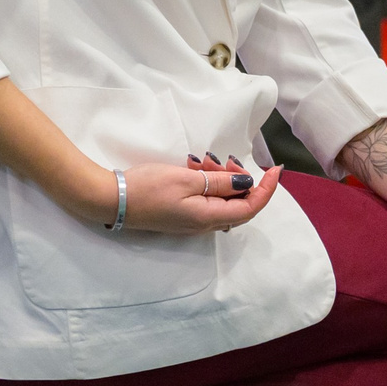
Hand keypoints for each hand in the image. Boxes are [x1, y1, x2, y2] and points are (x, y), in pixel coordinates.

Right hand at [66, 153, 280, 234]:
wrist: (110, 200)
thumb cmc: (148, 187)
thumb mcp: (187, 179)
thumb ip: (219, 183)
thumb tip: (247, 185)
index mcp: (209, 217)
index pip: (251, 208)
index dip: (268, 190)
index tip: (276, 169)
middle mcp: (204, 225)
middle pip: (239, 206)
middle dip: (243, 181)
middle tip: (229, 160)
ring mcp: (192, 222)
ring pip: (224, 202)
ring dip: (225, 181)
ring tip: (209, 162)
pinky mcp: (182, 215)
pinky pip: (209, 201)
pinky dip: (212, 185)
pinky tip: (199, 170)